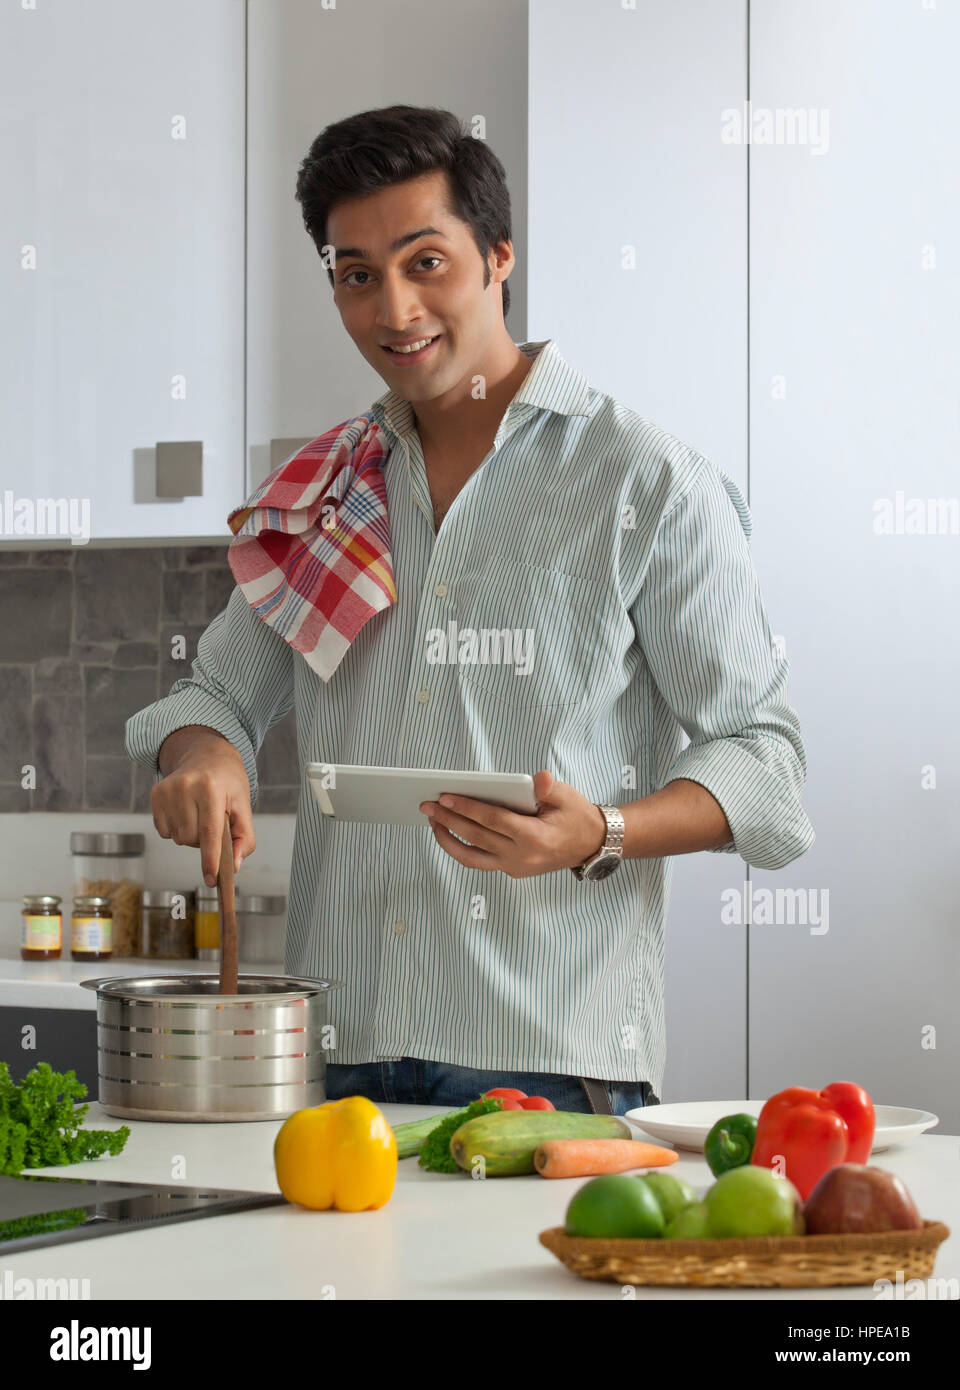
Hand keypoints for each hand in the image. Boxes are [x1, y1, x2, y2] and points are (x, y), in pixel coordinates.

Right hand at [151, 731, 255, 884]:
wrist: (206, 755)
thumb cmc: (228, 783)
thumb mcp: (244, 805)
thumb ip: (244, 838)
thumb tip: (234, 867)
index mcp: (211, 788)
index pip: (209, 832)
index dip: (210, 859)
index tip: (211, 879)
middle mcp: (185, 787)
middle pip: (191, 839)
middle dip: (203, 840)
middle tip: (212, 821)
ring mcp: (167, 790)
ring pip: (177, 837)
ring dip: (190, 835)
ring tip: (199, 813)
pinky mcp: (155, 794)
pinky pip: (164, 831)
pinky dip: (177, 828)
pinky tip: (185, 811)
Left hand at [419, 769, 608, 878]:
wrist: (591, 844)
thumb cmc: (576, 816)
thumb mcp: (565, 796)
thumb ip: (548, 787)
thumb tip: (538, 778)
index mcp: (535, 837)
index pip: (492, 821)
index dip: (467, 808)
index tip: (445, 796)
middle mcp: (522, 857)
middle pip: (476, 838)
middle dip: (448, 820)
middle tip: (427, 805)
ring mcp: (515, 868)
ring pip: (471, 858)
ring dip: (448, 839)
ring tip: (433, 821)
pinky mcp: (512, 870)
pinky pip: (480, 861)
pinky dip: (462, 848)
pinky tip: (449, 832)